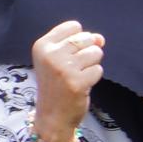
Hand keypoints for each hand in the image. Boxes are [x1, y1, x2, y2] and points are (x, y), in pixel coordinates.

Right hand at [28, 21, 99, 141]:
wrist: (52, 115)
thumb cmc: (57, 84)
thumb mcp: (59, 59)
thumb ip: (79, 44)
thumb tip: (100, 38)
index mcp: (42, 45)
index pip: (74, 26)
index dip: (80, 38)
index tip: (71, 53)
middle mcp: (51, 54)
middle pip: (87, 38)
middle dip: (88, 51)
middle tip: (75, 67)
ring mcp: (63, 68)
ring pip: (96, 52)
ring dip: (92, 65)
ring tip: (79, 75)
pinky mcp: (77, 81)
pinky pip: (99, 69)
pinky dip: (94, 77)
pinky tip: (82, 85)